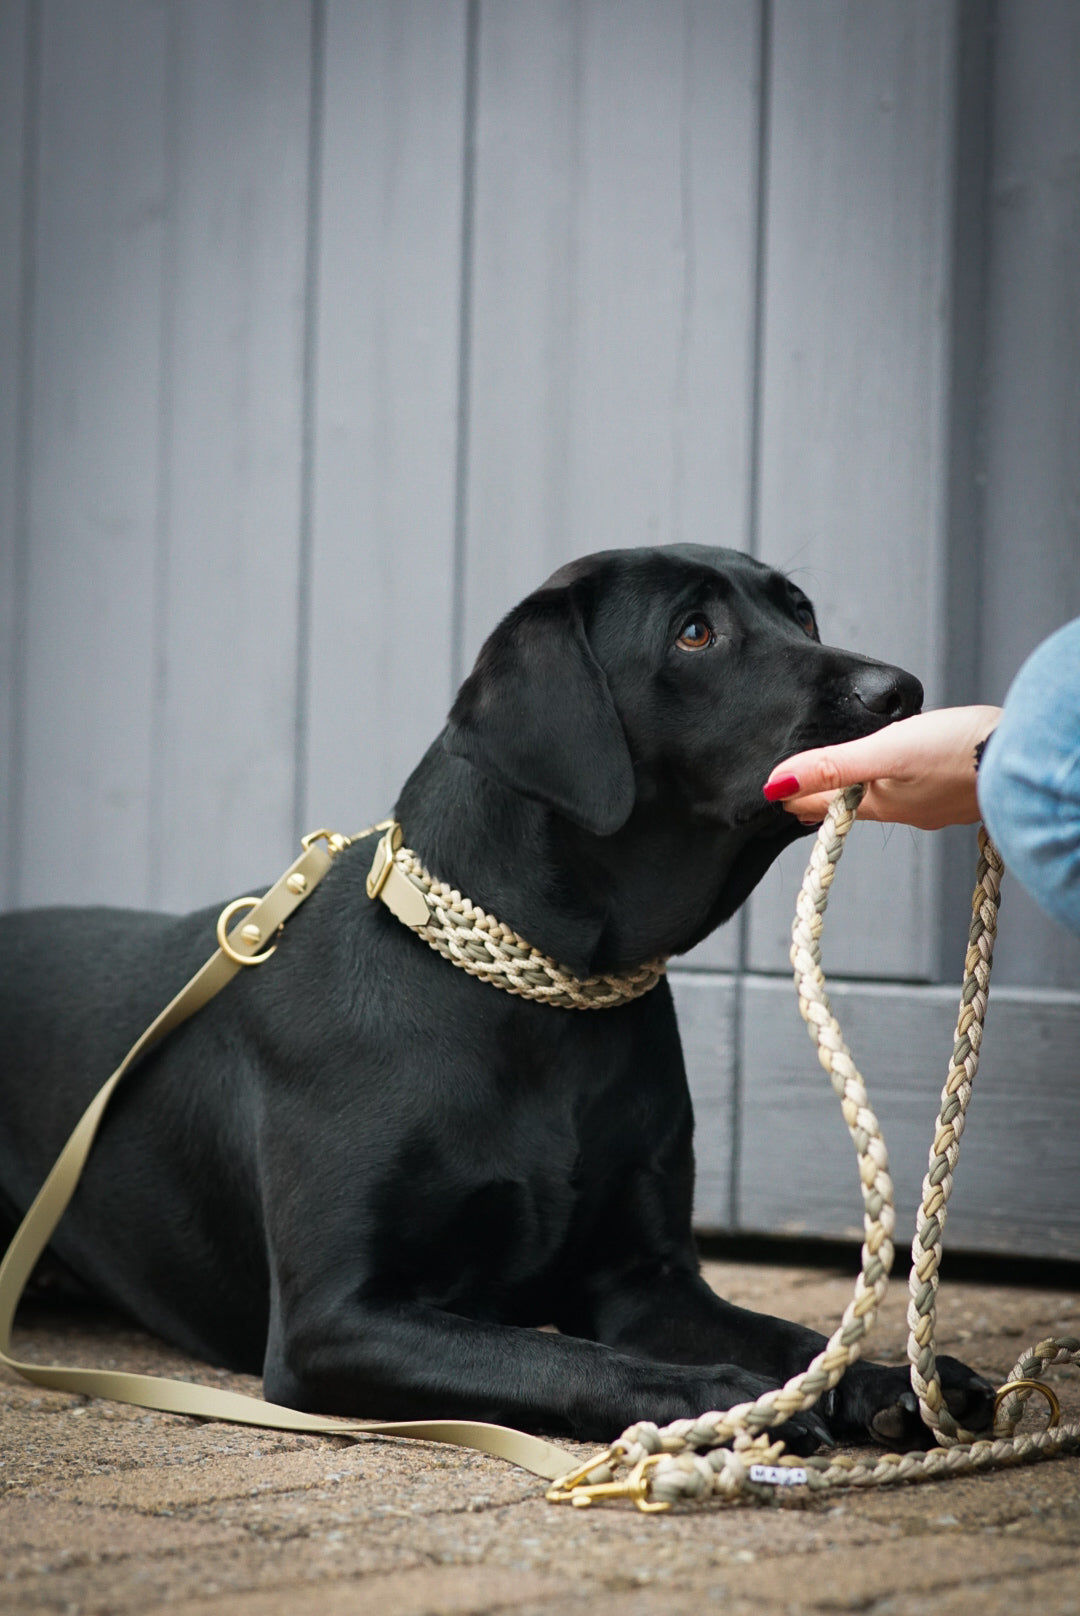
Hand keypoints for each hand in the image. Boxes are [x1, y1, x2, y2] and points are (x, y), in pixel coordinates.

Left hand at [762, 706, 1002, 830]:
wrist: (1025, 758)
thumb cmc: (958, 753)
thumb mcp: (886, 751)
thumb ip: (833, 765)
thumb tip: (777, 784)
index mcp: (882, 804)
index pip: (827, 804)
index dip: (800, 798)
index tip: (777, 799)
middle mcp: (907, 810)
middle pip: (855, 803)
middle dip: (829, 798)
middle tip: (803, 796)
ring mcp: (936, 805)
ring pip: (889, 797)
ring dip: (865, 791)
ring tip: (848, 785)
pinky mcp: (962, 793)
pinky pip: (920, 790)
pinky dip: (903, 784)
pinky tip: (910, 773)